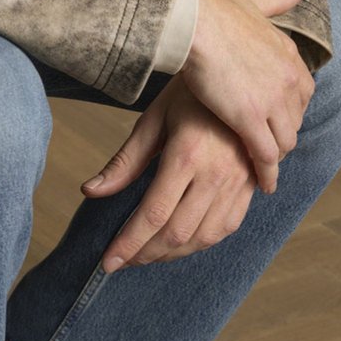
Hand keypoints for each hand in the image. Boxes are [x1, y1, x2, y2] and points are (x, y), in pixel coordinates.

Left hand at [81, 74, 257, 272]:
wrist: (242, 77)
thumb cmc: (191, 95)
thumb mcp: (154, 120)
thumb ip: (124, 162)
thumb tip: (90, 192)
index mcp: (187, 154)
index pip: (153, 214)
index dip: (129, 244)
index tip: (109, 262)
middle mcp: (216, 173)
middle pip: (177, 233)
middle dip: (145, 254)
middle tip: (123, 261)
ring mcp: (237, 182)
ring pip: (203, 237)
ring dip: (172, 254)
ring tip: (148, 255)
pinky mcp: (250, 185)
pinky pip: (226, 228)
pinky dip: (200, 243)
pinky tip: (179, 243)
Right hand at [179, 0, 316, 193]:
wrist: (195, 20)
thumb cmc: (214, 8)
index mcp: (289, 55)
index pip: (303, 93)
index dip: (289, 109)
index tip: (276, 120)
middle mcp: (289, 79)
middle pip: (296, 120)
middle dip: (283, 135)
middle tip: (269, 150)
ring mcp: (273, 101)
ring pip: (285, 141)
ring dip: (276, 157)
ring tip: (265, 172)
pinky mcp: (251, 120)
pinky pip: (266, 155)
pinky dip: (267, 173)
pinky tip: (263, 185)